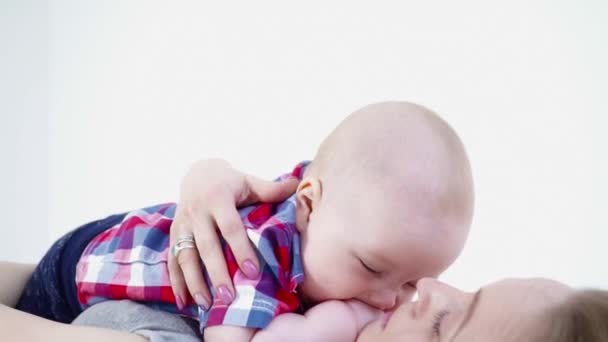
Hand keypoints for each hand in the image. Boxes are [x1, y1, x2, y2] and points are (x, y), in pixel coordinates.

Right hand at [168, 159, 298, 309]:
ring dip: (194, 282)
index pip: (230, 227)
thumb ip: (271, 189)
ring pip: (185, 256)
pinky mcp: (173, 233)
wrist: (197, 173)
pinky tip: (186, 302)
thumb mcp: (249, 182)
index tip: (254, 273)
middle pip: (206, 246)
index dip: (241, 250)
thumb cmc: (231, 182)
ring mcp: (182, 224)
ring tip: (206, 304)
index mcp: (218, 198)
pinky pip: (172, 259)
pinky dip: (177, 282)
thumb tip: (297, 186)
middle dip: (217, 273)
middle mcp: (197, 211)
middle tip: (230, 297)